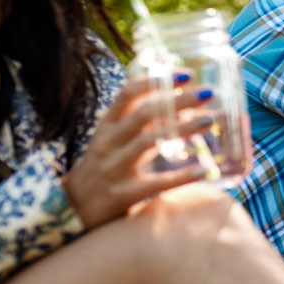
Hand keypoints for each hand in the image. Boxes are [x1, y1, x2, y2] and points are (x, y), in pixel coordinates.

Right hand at [62, 74, 218, 227]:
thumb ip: (138, 123)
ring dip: (183, 129)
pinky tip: (205, 170)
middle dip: (178, 100)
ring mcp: (114, 168)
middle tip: (208, 93)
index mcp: (107, 125)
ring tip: (210, 120)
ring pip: (149, 142)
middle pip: (144, 113)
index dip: (156, 80)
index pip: (128, 93)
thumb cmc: (101, 168)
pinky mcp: (124, 194)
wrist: (72, 209)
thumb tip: (181, 104)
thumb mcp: (111, 139)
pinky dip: (183, 176)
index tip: (186, 74)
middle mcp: (108, 143)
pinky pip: (157, 183)